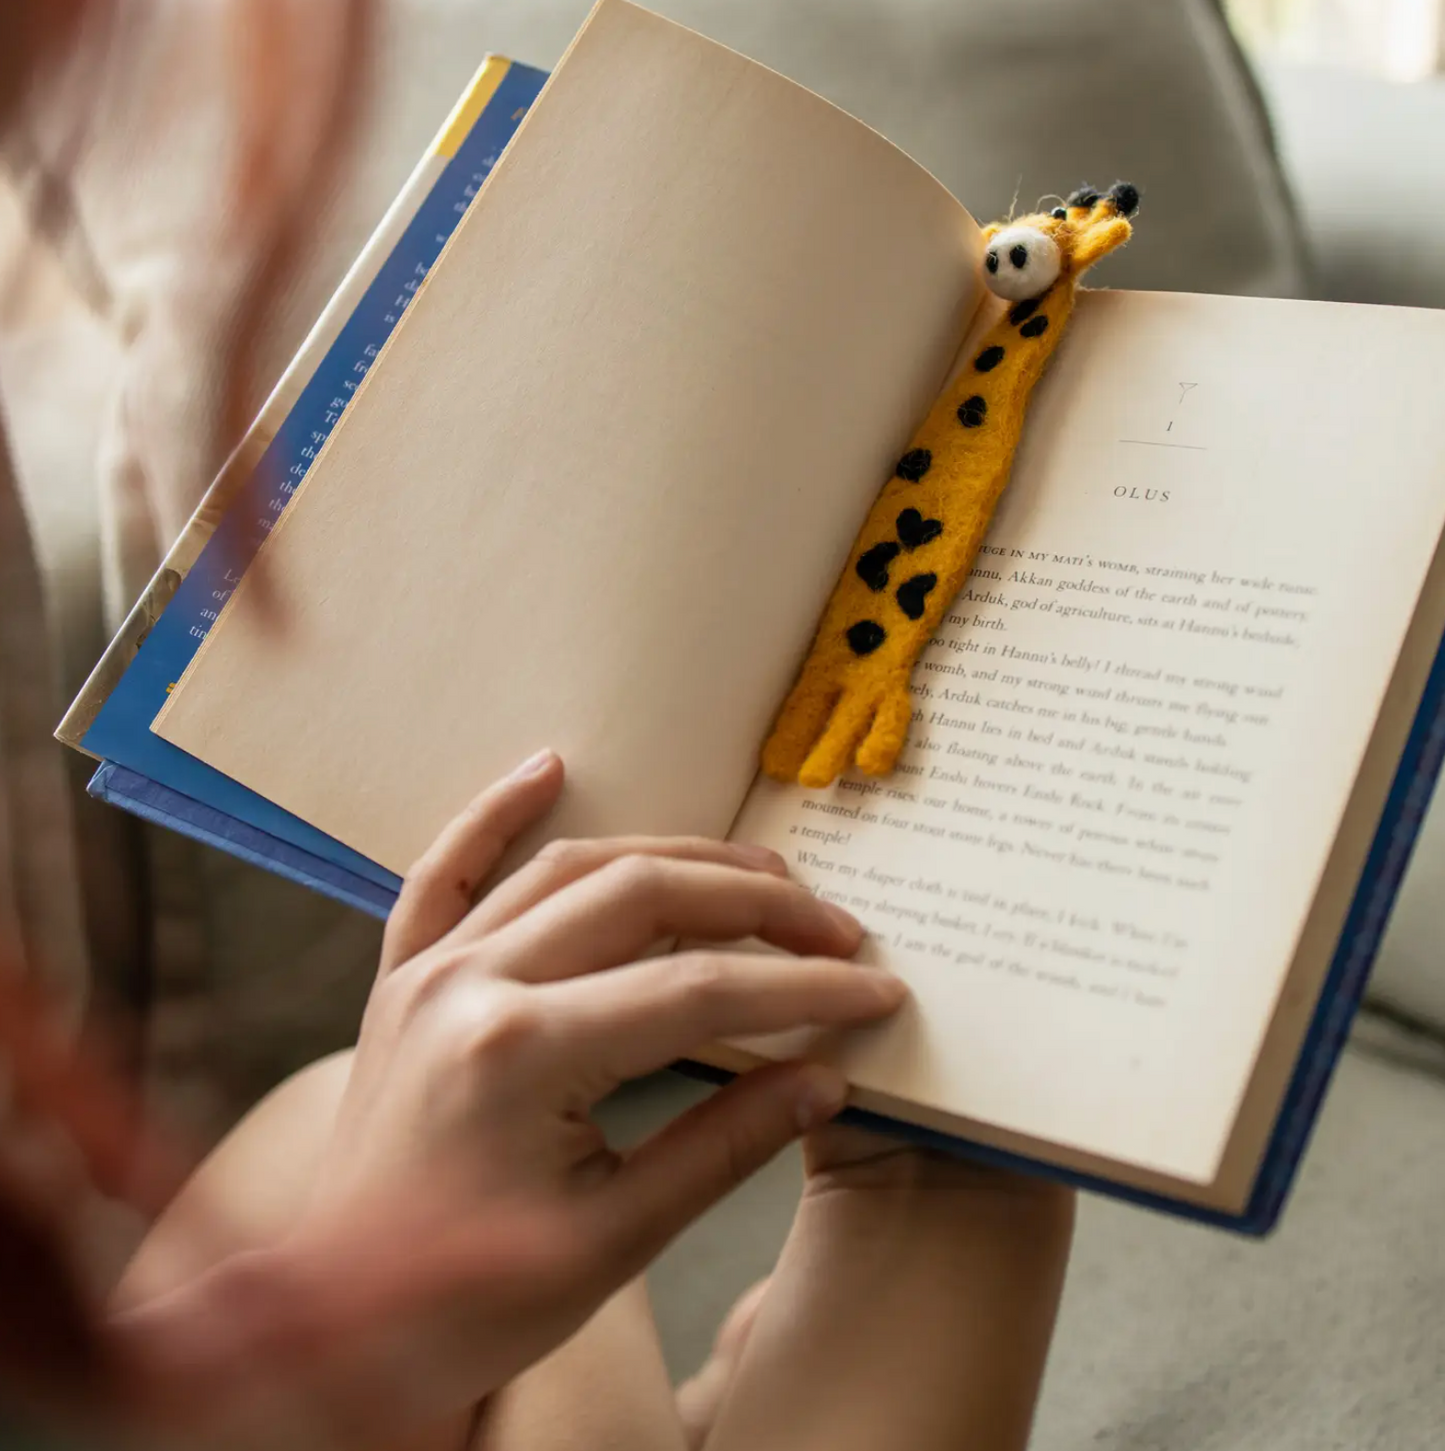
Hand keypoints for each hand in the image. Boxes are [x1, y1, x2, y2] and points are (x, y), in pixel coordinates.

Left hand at [118, 751, 903, 1447]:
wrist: (327, 1325)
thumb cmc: (461, 1307)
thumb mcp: (611, 1242)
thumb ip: (725, 1146)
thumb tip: (826, 1080)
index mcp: (522, 1054)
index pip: (697, 993)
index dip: (800, 991)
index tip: (875, 992)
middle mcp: (471, 983)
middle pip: (642, 900)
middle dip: (756, 906)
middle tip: (835, 931)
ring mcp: (429, 971)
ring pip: (568, 868)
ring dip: (673, 858)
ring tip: (759, 872)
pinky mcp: (402, 977)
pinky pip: (445, 872)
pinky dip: (494, 814)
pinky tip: (548, 767)